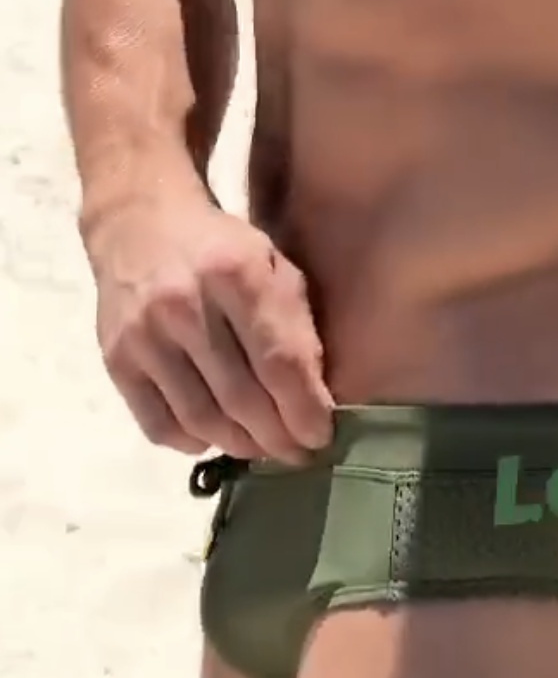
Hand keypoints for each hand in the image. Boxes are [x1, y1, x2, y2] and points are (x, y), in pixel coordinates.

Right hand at [90, 193, 334, 465]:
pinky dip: (194, 442)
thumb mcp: (272, 264)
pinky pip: (158, 424)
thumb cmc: (222, 246)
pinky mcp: (117, 359)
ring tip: (264, 449)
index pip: (278, 361)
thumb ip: (295, 323)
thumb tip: (314, 397)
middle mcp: (185, 306)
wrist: (140, 223)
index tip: (322, 435)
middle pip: (241, 397)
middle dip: (278, 437)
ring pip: (201, 419)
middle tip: (299, 453)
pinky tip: (215, 437)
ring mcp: (144, 335)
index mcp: (236, 273)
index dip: (304, 409)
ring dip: (240, 446)